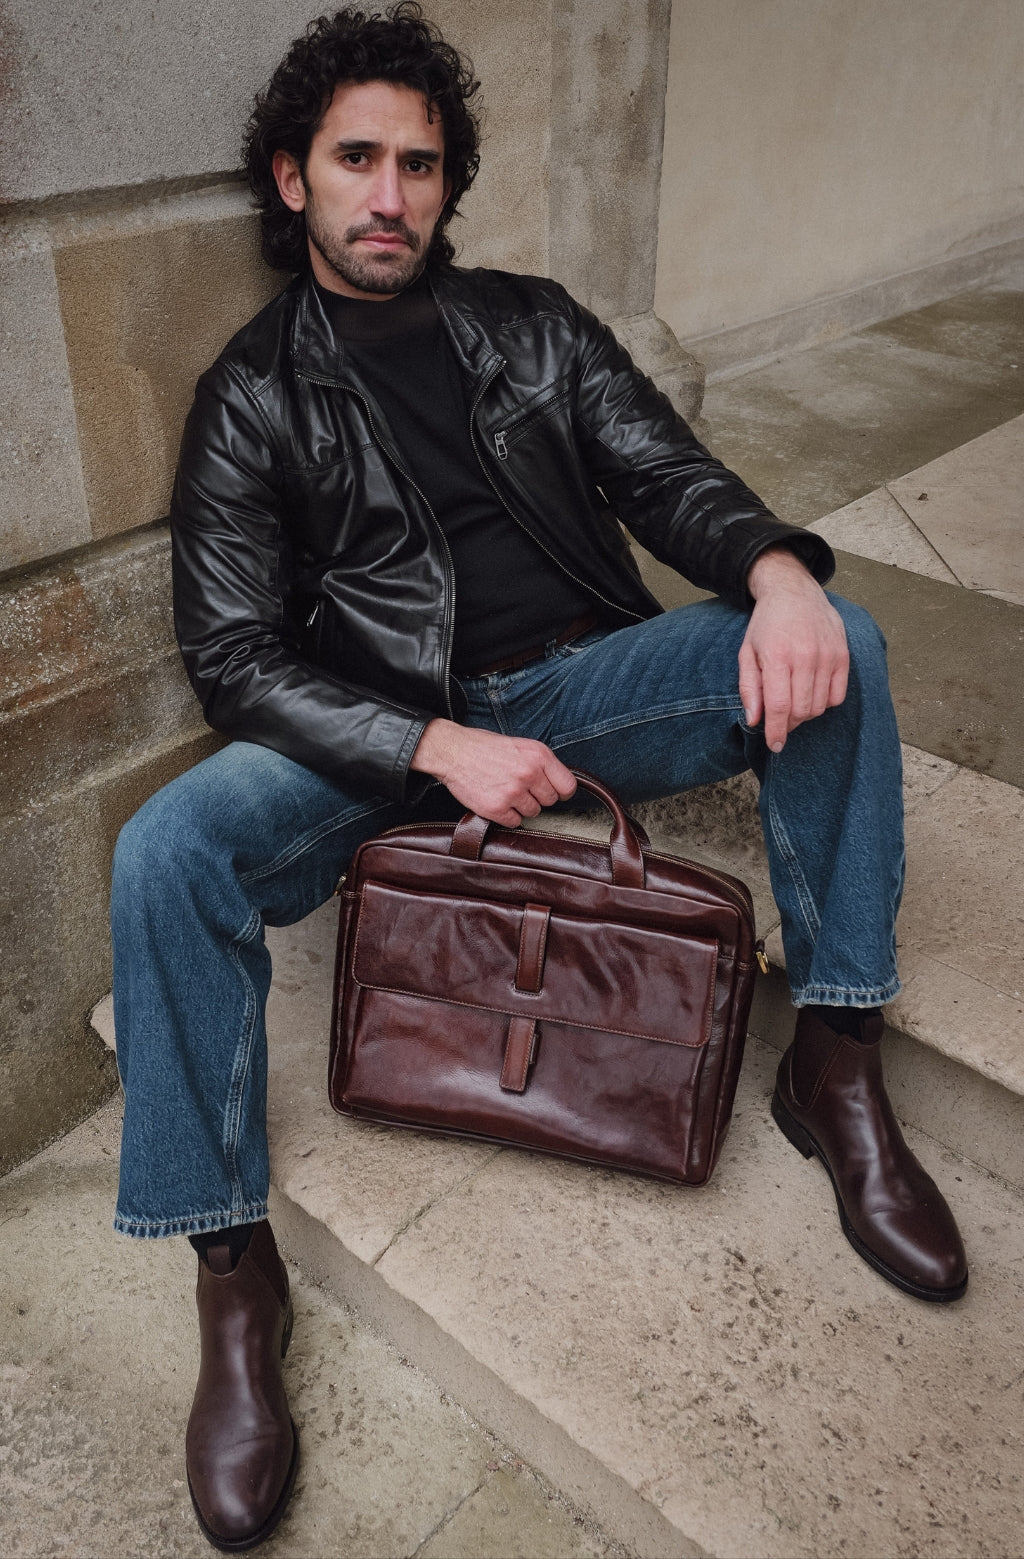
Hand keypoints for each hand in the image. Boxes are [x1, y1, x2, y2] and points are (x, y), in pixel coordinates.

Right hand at [410, 720, 576, 825]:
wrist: (453, 751)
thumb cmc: (485, 747)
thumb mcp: (521, 745)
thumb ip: (541, 763)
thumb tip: (558, 783)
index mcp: (539, 756)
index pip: (568, 786)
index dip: (561, 791)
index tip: (554, 792)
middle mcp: (529, 774)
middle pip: (550, 801)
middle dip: (537, 797)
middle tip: (520, 788)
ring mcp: (513, 792)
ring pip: (533, 813)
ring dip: (521, 807)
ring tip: (505, 791)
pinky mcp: (496, 808)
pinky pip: (515, 822)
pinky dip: (507, 816)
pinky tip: (497, 800)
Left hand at [739, 546, 848, 752]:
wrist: (794, 591)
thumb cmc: (767, 625)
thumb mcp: (747, 653)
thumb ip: (750, 688)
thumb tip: (754, 720)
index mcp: (777, 656)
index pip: (779, 706)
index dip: (776, 731)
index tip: (774, 744)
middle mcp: (805, 656)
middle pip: (801, 710)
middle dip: (788, 723)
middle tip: (780, 718)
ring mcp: (827, 655)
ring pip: (820, 706)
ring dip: (805, 714)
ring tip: (793, 702)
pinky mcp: (843, 655)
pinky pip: (838, 695)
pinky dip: (825, 702)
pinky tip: (812, 692)